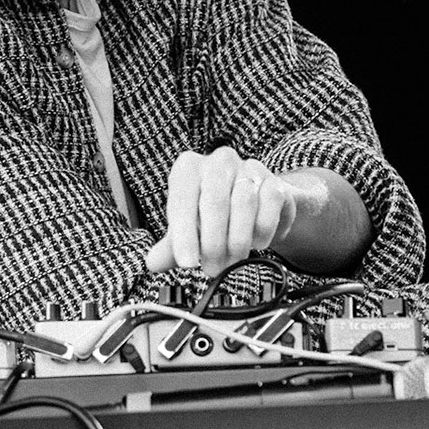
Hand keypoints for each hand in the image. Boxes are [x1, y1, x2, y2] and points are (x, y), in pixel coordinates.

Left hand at [144, 147, 304, 275]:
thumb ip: (171, 247)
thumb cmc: (211, 217)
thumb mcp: (187, 231)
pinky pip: (271, 204)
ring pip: (244, 201)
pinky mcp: (274, 182)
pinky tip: (257, 243)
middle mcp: (218, 161)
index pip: (182, 199)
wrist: (253, 209)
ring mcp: (249, 168)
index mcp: (189, 169)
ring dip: (238, 239)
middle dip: (213, 241)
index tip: (187, 262)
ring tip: (233, 259)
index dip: (184, 234)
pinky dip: (264, 229)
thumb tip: (153, 262)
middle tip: (212, 268)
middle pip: (214, 200)